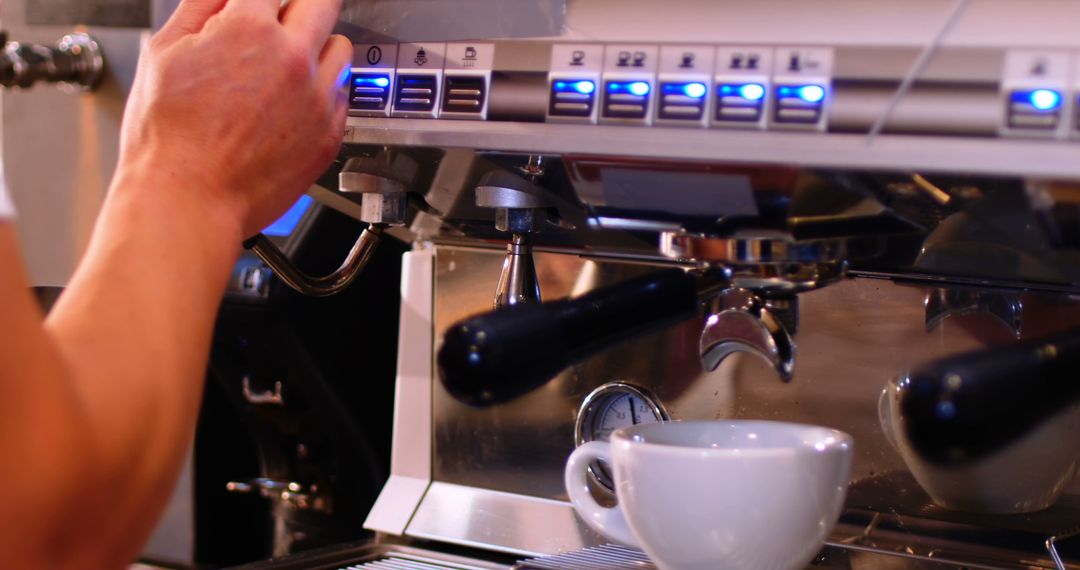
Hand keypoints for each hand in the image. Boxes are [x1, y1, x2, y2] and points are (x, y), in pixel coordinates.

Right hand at [118, 0, 351, 237]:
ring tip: (289, 66)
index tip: (253, 9)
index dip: (255, 0)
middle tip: (283, 20)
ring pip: (341, 47)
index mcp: (250, 28)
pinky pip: (342, 94)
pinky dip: (323, 91)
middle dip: (299, 7)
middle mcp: (293, 58)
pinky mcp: (329, 133)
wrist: (189, 198)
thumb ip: (202, 7)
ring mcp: (317, 97)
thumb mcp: (165, 50)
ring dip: (318, 47)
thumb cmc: (169, 136)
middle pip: (322, 2)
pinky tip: (293, 104)